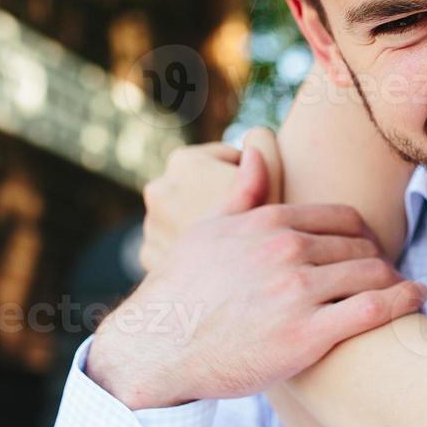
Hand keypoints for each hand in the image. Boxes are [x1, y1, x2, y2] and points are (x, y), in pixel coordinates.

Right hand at [89, 137, 425, 409]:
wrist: (156, 348)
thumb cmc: (181, 290)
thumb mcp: (207, 229)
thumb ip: (242, 190)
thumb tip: (256, 147)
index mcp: (268, 221)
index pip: (342, 218)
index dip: (364, 235)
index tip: (372, 250)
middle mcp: (286, 250)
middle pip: (362, 246)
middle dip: (382, 260)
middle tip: (391, 275)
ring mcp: (298, 292)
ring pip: (373, 274)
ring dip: (397, 281)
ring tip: (407, 290)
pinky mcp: (307, 335)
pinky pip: (373, 310)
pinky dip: (403, 302)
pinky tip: (416, 300)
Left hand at [139, 128, 280, 271]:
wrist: (248, 290)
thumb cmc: (267, 230)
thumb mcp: (277, 174)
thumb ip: (264, 142)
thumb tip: (253, 136)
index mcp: (184, 161)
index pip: (227, 161)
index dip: (256, 181)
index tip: (267, 203)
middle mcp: (159, 190)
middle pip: (204, 188)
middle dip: (225, 201)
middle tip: (255, 226)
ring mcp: (150, 225)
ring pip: (189, 217)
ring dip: (208, 227)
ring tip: (239, 248)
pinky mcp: (149, 257)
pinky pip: (177, 247)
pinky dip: (194, 254)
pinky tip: (220, 265)